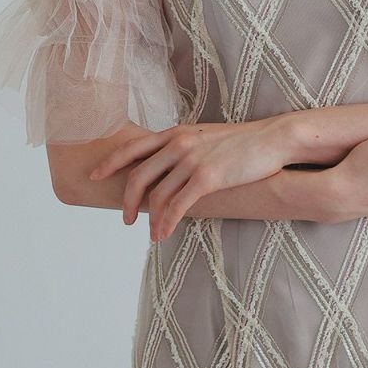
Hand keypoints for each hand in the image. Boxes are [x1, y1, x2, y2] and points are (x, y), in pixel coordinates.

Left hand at [87, 115, 292, 241]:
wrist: (273, 138)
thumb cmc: (243, 142)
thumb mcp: (206, 137)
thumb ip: (184, 147)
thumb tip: (167, 166)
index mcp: (176, 132)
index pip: (132, 147)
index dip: (110, 163)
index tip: (95, 175)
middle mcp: (178, 143)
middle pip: (138, 176)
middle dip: (127, 201)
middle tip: (125, 219)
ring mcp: (192, 160)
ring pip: (157, 195)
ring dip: (150, 219)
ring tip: (151, 234)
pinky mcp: (207, 177)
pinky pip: (177, 206)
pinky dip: (166, 223)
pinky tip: (163, 234)